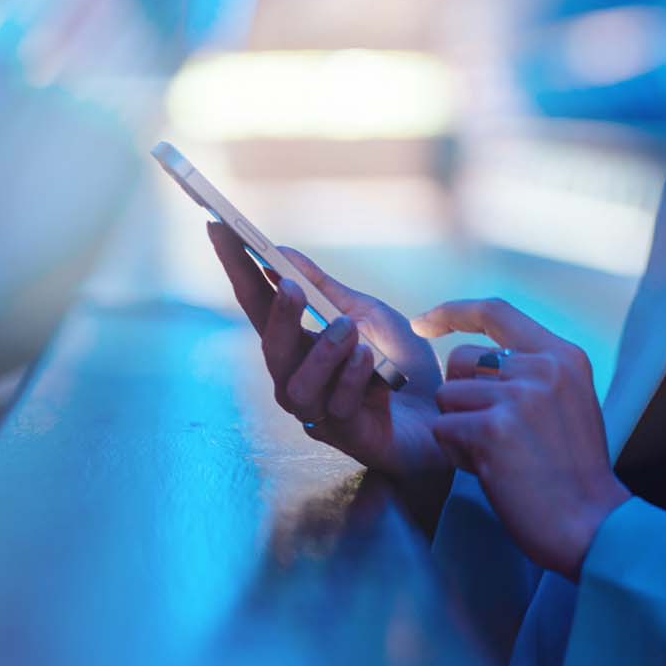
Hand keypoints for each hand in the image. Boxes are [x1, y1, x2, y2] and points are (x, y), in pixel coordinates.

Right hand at [206, 223, 449, 485]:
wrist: (446, 413)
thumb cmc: (402, 366)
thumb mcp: (366, 314)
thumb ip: (324, 288)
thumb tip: (281, 252)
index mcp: (298, 345)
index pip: (258, 304)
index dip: (236, 269)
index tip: (219, 228)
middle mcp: (298, 379)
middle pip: (270, 349)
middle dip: (277, 315)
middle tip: (289, 285)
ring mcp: (318, 412)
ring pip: (296, 385)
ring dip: (322, 351)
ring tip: (348, 329)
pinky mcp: (347, 437)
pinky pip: (337, 407)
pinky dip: (354, 378)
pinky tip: (371, 361)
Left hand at [415, 298, 628, 577]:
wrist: (592, 523)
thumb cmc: (574, 473)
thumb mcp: (569, 402)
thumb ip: (532, 374)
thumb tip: (476, 361)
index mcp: (563, 357)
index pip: (496, 311)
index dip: (452, 312)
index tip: (422, 322)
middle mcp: (542, 367)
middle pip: (458, 359)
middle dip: (459, 397)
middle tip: (493, 435)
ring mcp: (519, 396)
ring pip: (447, 397)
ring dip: (459, 430)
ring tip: (497, 456)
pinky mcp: (493, 429)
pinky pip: (443, 429)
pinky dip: (456, 454)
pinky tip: (490, 471)